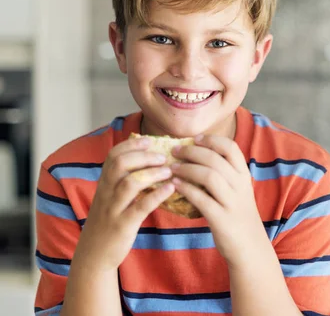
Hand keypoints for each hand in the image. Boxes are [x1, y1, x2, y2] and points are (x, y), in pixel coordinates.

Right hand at [72, 136, 175, 271]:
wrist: (93, 255)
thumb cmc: (109, 222)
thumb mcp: (110, 197)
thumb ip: (122, 180)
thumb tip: (146, 160)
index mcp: (104, 184)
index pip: (112, 156)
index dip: (130, 145)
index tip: (149, 140)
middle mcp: (106, 193)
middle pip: (119, 164)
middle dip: (142, 156)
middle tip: (162, 156)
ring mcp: (113, 209)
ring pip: (129, 183)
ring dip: (151, 173)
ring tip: (168, 170)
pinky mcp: (123, 225)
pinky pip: (140, 207)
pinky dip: (157, 195)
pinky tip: (170, 188)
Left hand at [170, 134, 266, 265]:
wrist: (250, 247)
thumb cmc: (238, 215)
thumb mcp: (237, 190)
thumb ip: (224, 174)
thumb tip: (197, 155)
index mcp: (244, 175)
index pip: (230, 147)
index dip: (211, 140)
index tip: (194, 138)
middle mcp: (240, 185)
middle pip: (215, 159)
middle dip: (191, 152)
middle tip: (174, 150)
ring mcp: (232, 202)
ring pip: (209, 176)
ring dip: (187, 169)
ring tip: (172, 168)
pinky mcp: (222, 219)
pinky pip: (201, 199)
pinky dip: (186, 189)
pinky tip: (174, 186)